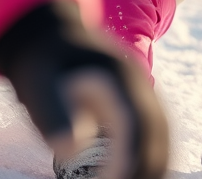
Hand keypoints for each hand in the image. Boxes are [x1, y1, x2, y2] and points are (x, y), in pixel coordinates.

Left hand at [0, 1, 167, 178]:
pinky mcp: (138, 103)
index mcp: (118, 76)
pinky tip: (138, 173)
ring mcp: (141, 92)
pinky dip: (151, 156)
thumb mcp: (39, 86)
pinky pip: (155, 133)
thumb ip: (54, 114)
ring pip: (162, 134)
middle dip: (147, 166)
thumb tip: (70, 147)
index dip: (130, 156)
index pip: (134, 123)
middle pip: (157, 131)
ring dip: (153, 164)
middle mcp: (137, 84)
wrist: (51, 36)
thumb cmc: (42, 64)